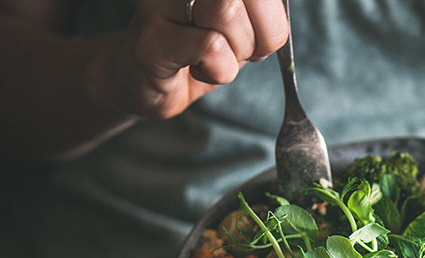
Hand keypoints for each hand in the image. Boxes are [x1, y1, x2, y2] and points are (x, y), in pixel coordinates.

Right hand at [99, 0, 288, 118]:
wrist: (144, 82)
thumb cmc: (196, 52)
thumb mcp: (240, 30)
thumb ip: (262, 16)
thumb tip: (280, 16)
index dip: (272, 20)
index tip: (257, 37)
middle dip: (256, 38)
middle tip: (234, 51)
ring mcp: (162, 4)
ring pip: (229, 15)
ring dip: (234, 55)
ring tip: (211, 59)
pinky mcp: (152, 38)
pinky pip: (211, 48)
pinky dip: (218, 71)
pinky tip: (198, 70)